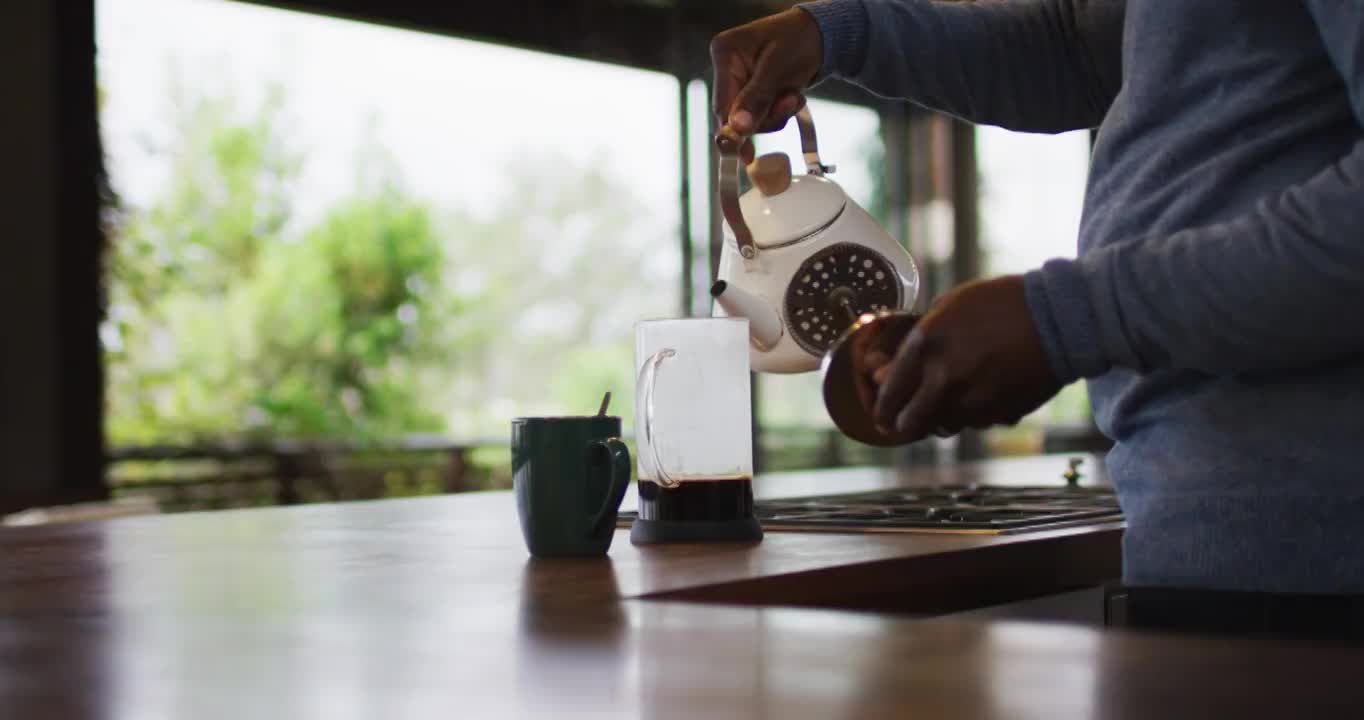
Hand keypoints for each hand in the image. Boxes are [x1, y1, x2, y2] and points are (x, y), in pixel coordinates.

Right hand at [711, 9, 823, 161]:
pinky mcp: (752, 93)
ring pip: (750, 120)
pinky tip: (792, 96)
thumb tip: (737, 128)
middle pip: (734, 115)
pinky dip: (779, 113)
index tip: (744, 153)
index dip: (734, 129)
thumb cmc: (799, 40)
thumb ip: (756, 98)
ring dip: (776, 115)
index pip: (722, 102)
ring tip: (794, 94)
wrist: (819, 35)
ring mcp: (739, 82)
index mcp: (725, 53)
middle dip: (765, 116)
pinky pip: (761, 117)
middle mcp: (727, 69)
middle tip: (789, 103)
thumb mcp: (778, 68)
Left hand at [871, 276, 1063, 439]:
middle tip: (904, 422)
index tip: (882, 416)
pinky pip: (976, 424)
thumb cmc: (1002, 303)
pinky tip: (984, 395)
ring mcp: (973, 401)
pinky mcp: (999, 414)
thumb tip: (898, 364)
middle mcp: (943, 379)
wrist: (1058, 318)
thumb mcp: (950, 306)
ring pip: (943, 428)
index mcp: (925, 346)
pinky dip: (974, 416)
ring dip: (941, 419)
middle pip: (909, 423)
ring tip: (950, 402)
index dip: (882, 408)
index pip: (889, 392)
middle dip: (904, 424)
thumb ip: (921, 338)